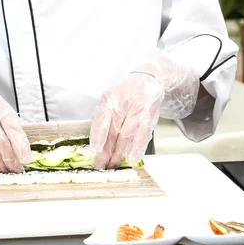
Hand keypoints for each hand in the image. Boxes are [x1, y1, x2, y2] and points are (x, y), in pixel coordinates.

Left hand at [90, 51, 198, 168]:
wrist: (149, 78)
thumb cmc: (127, 93)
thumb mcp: (112, 100)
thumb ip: (105, 119)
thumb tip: (97, 142)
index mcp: (108, 99)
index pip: (101, 118)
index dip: (98, 135)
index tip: (94, 150)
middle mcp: (121, 103)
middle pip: (112, 130)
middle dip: (105, 150)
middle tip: (100, 166)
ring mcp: (136, 109)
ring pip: (126, 134)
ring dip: (119, 152)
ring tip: (112, 165)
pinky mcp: (149, 114)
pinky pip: (142, 132)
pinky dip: (137, 146)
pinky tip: (132, 157)